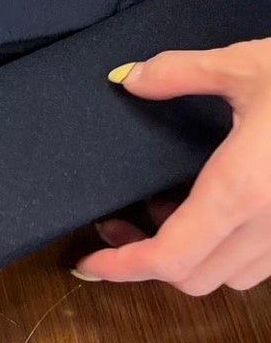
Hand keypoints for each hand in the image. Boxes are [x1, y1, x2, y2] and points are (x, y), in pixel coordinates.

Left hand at [75, 40, 270, 294]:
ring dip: (186, 257)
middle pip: (192, 277)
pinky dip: (222, 248)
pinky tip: (209, 207)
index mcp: (243, 190)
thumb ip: (180, 73)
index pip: (169, 256)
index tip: (88, 263)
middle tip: (113, 224)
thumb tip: (130, 79)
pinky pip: (259, 261)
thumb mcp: (245, 65)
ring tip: (157, 211)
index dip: (123, 267)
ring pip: (228, 276)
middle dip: (144, 260)